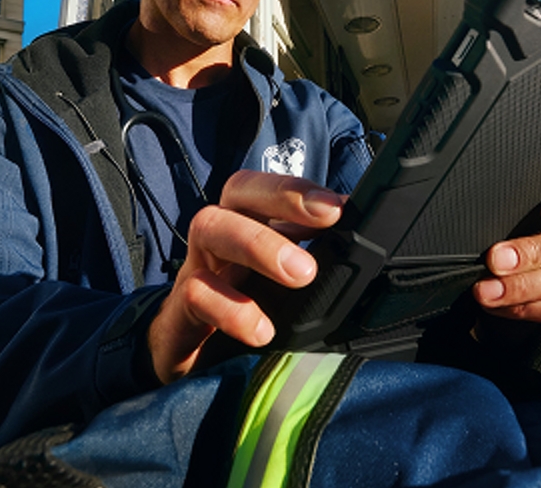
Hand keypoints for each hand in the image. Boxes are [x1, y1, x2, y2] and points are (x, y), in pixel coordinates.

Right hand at [146, 170, 342, 383]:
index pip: (267, 186)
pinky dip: (232, 310)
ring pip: (211, 229)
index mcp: (248, 223)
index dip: (299, 188)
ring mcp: (196, 267)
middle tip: (329, 218)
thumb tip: (360, 242)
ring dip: (259, 244)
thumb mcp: (277, 280)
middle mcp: (220, 234)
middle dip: (283, 196)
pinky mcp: (179, 311)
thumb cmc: (240, 306)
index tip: (339, 205)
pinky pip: (196, 295)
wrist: (184, 353)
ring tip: (303, 274)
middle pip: (238, 191)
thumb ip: (313, 259)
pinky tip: (262, 330)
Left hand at [473, 175, 540, 340]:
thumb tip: (487, 232)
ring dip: (522, 285)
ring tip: (489, 290)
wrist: (530, 319)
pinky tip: (504, 307)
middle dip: (530, 251)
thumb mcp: (521, 237)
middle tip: (495, 260)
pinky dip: (528, 308)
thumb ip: (517, 226)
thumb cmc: (524, 266)